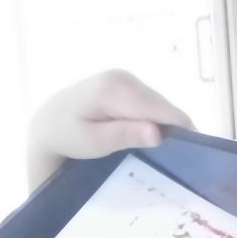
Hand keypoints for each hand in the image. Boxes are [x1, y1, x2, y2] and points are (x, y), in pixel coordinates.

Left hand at [27, 70, 191, 189]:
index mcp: (114, 89)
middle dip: (170, 130)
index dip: (179, 130)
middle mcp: (123, 77)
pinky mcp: (125, 83)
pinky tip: (144, 137)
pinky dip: (151, 120)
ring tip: (156, 151)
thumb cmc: (65, 137)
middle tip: (171, 160)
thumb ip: (124, 136)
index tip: (190, 155)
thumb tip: (159, 133)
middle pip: (163, 106)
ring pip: (159, 105)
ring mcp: (125, 78)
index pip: (160, 109)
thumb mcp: (92, 143)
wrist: (46, 124)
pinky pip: (149, 103)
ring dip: (161, 126)